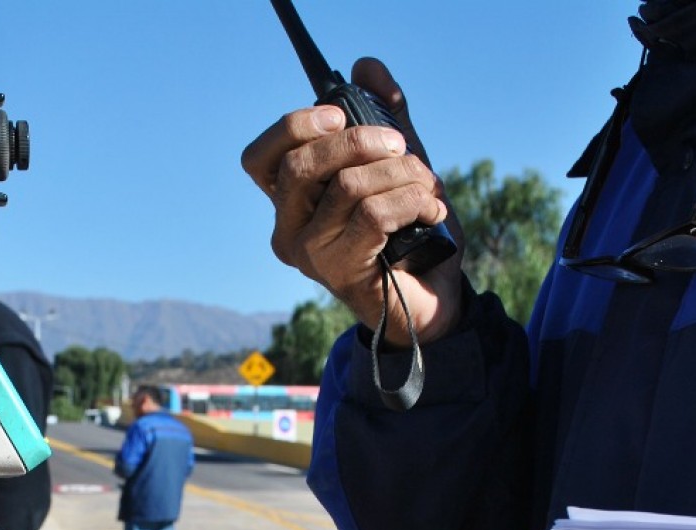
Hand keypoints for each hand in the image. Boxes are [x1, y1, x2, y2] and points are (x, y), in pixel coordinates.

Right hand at [240, 59, 465, 344]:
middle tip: (399, 145)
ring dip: (402, 174)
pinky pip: (375, 216)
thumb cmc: (410, 232)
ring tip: (428, 185)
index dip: (293, 128)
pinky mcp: (343, 273)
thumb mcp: (398, 163)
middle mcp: (289, 230)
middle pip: (302, 165)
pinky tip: (432, 210)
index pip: (260, 159)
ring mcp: (312, 256)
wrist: (435, 296)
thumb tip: (366, 65)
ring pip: (349, 187)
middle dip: (359, 141)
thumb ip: (383, 114)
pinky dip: (413, 201)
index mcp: (291, 201)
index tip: (338, 115)